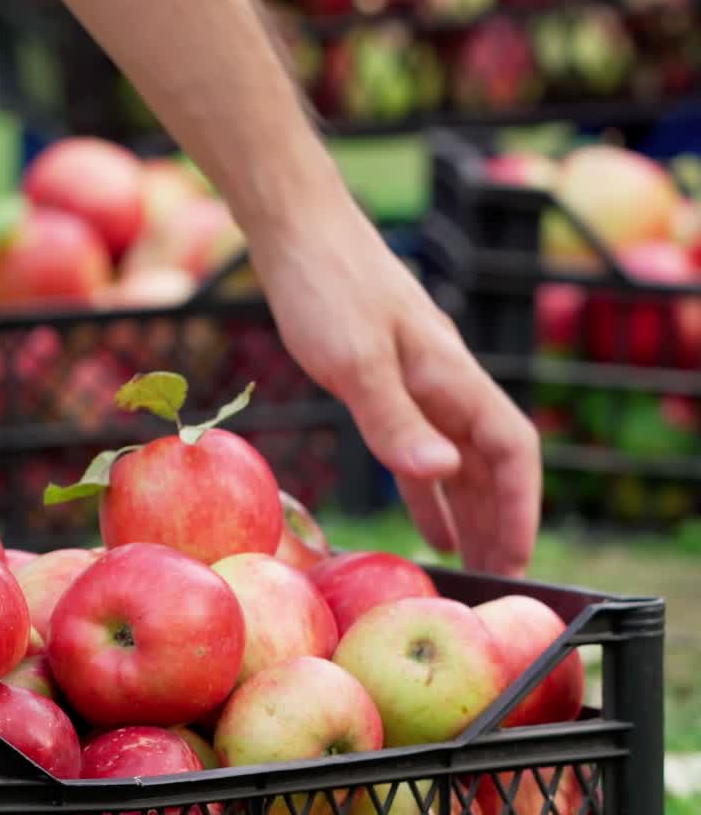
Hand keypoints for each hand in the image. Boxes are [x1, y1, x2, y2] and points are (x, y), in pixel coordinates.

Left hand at [253, 192, 540, 577]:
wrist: (297, 231)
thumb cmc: (326, 287)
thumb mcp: (355, 359)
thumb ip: (395, 419)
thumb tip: (444, 472)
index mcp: (450, 377)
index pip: (510, 450)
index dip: (518, 507)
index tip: (516, 559)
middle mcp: (444, 382)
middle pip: (489, 464)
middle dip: (498, 522)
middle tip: (497, 583)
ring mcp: (416, 381)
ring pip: (456, 460)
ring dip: (466, 512)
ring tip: (471, 565)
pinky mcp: (382, 379)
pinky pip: (416, 447)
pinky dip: (425, 488)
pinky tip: (425, 521)